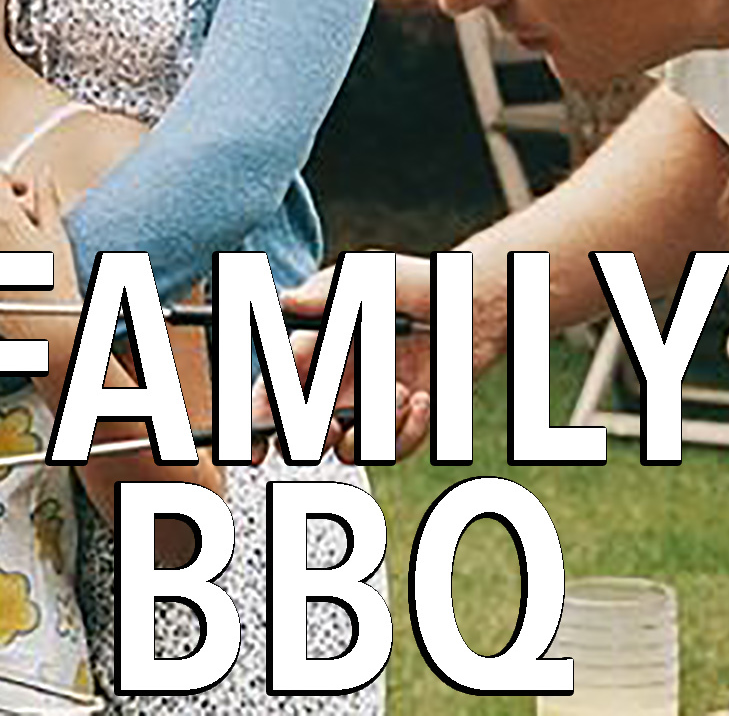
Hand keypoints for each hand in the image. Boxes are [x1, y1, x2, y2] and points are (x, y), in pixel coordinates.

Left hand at [0, 167, 81, 310]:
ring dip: (0, 229)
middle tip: (35, 226)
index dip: (11, 180)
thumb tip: (44, 174)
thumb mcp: (55, 232)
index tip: (25, 191)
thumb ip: (46, 197)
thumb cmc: (55, 281)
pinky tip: (16, 268)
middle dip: (9, 207)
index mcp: (1, 217)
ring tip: (27, 252)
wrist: (44, 325)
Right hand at [253, 251, 510, 463]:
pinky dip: (406, 431)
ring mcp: (365, 408)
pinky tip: (422, 399)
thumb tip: (284, 299)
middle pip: (294, 432)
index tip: (254, 445)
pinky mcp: (399, 425)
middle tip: (327, 425)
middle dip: (302, 439)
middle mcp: (331, 384)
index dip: (254, 421)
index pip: (268, 390)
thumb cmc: (414, 284)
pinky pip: (389, 450)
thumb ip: (326, 292)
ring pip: (344, 448)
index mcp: (309, 350)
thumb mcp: (369, 278)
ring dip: (370, 429)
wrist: (474, 306)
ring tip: (400, 391)